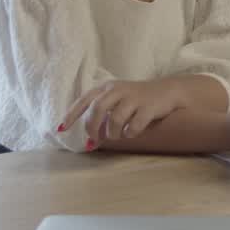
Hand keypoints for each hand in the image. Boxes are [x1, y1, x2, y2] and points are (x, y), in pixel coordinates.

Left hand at [60, 79, 187, 146]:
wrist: (167, 91)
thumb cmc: (138, 99)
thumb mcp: (118, 101)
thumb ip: (103, 116)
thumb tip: (90, 141)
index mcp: (107, 88)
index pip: (85, 100)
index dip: (72, 115)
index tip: (62, 129)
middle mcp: (118, 90)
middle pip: (97, 110)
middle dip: (93, 128)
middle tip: (95, 139)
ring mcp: (134, 98)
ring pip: (115, 120)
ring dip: (114, 133)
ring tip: (119, 135)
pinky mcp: (148, 107)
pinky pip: (133, 126)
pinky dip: (130, 133)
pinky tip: (132, 132)